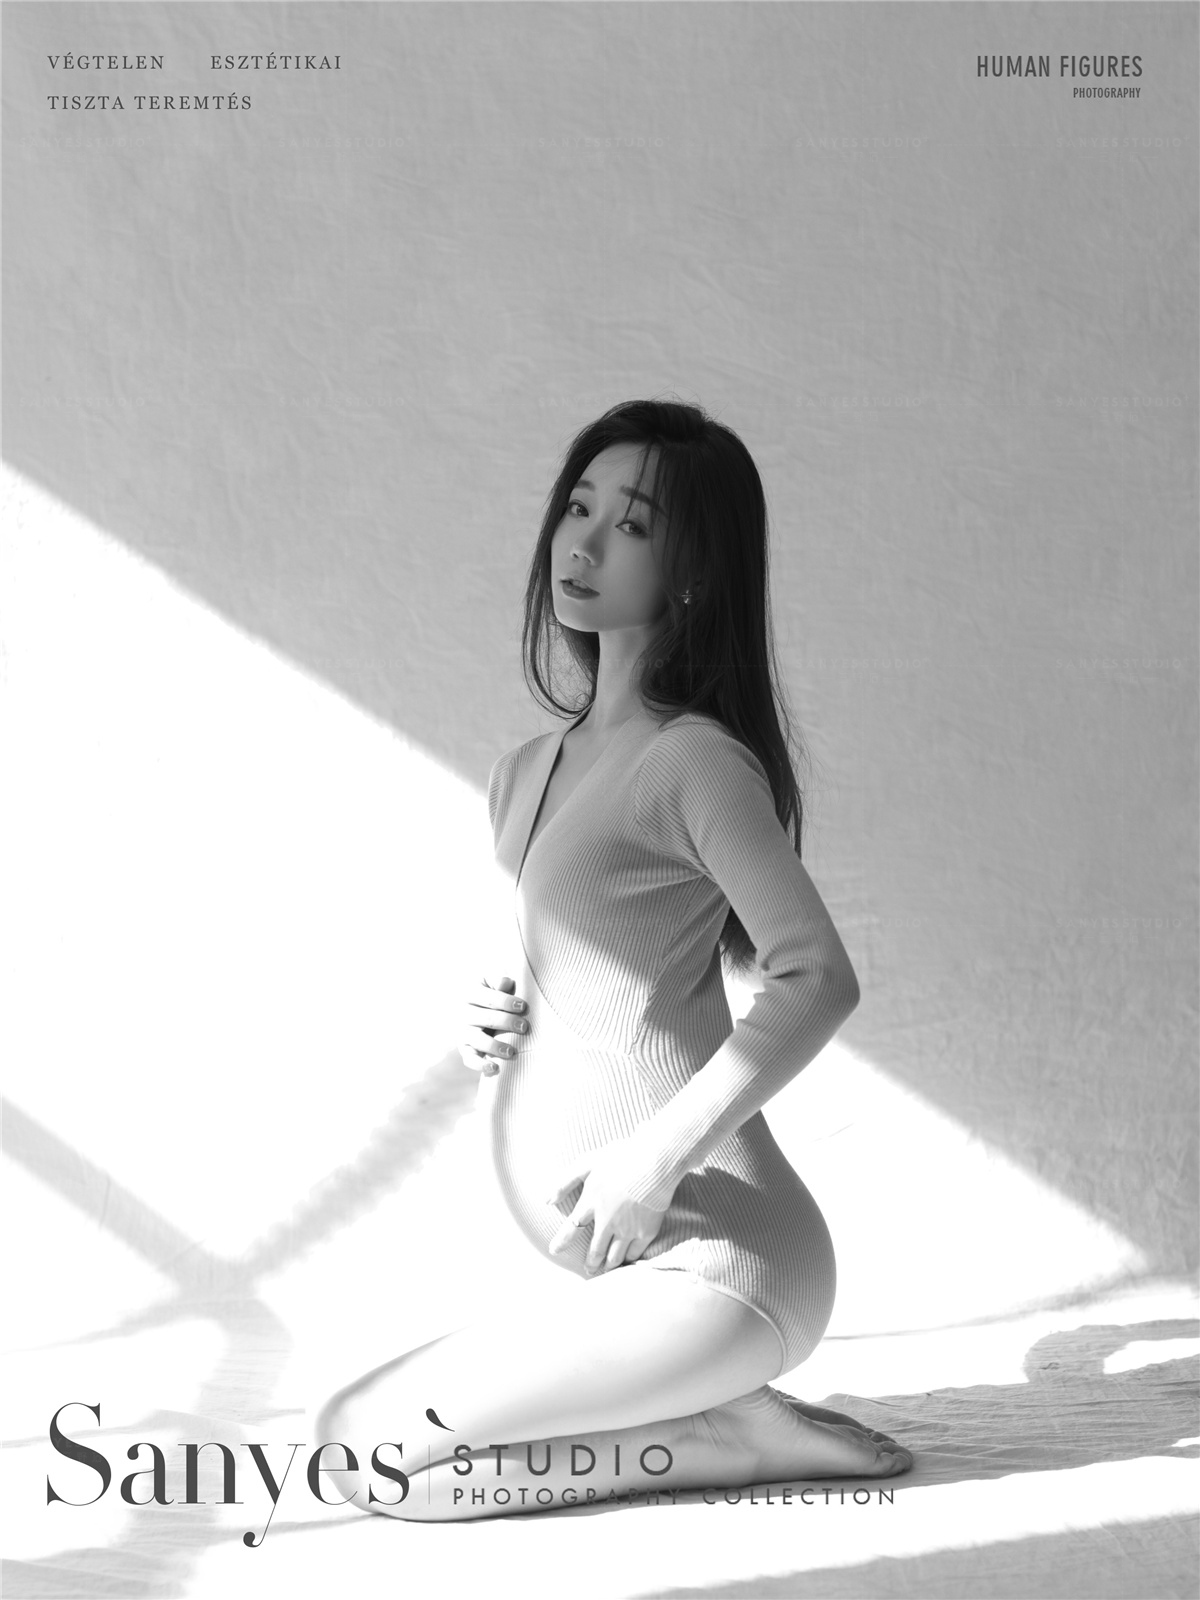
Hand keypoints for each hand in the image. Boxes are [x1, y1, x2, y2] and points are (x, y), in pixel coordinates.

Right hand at [459, 973, 528, 1076]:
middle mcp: (463, 1013)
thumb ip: (498, 980)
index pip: (488, 997)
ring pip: (477, 1040)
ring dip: (494, 1046)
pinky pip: (469, 1059)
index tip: (522, 1006)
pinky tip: (494, 1068)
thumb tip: (505, 982)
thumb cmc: (492, 994)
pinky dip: (480, 1065)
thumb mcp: (491, 983)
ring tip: (511, 1051)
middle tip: (524, 1027)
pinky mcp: (464, 1049)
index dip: (505, 1001)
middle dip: (506, 1022)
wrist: (475, 1009)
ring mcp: (462, 1032)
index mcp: (470, 993)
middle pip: (485, 1018)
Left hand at [545, 1136, 678, 1274]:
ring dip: (608, 1266)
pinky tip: (627, 1260)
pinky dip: (629, 1259)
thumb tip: (547, 1200)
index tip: (554, 1250)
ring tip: (606, 1270)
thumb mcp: (588, 1162)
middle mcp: (607, 1221)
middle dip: (590, 1263)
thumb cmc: (622, 1157)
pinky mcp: (646, 1232)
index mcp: (591, 1202)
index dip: (562, 1241)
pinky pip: (634, 1253)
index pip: (571, 1228)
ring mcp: (627, 1229)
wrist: (655, 1162)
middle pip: (595, 1250)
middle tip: (589, 1270)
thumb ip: (566, 1181)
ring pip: (614, 1257)